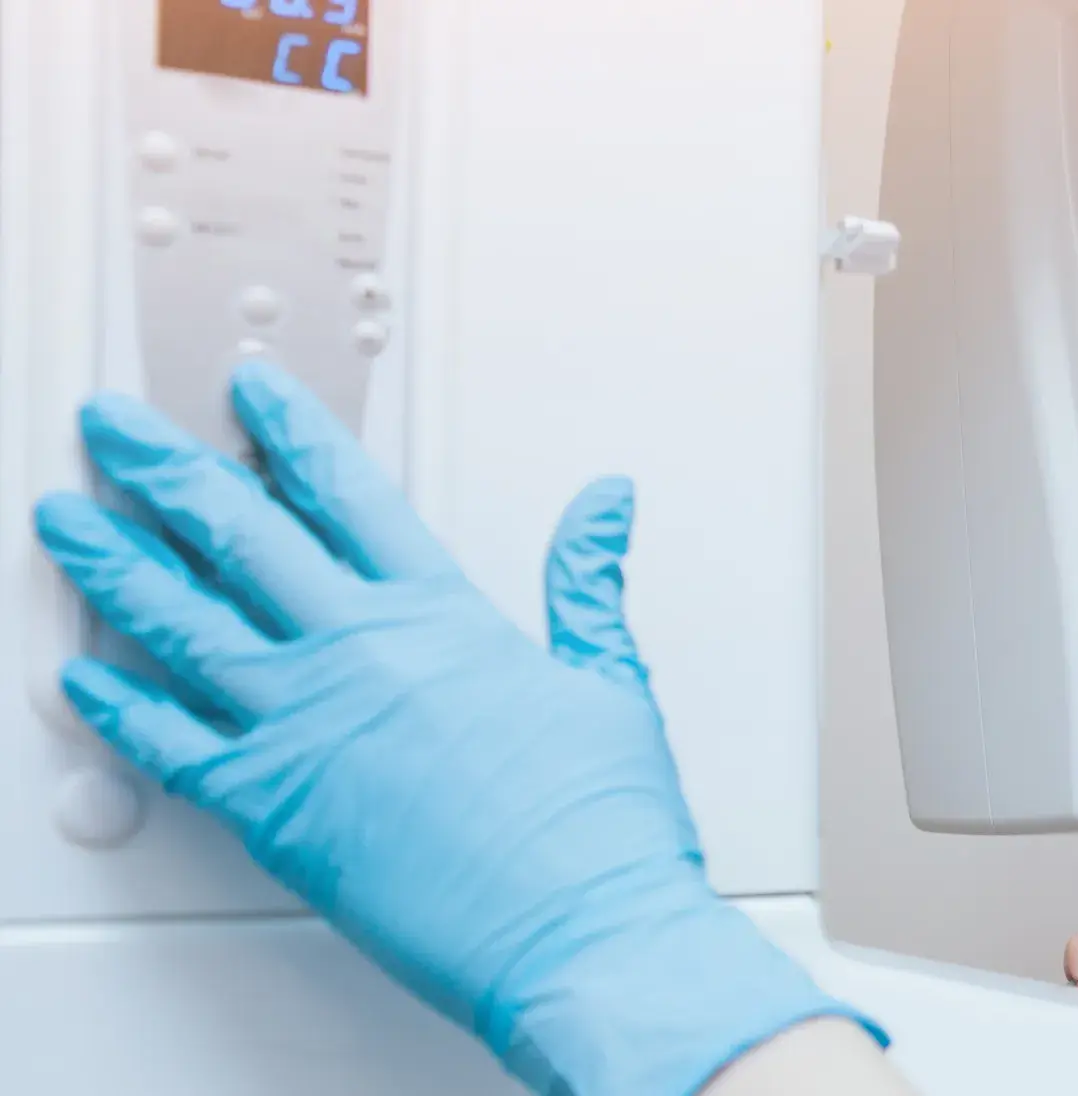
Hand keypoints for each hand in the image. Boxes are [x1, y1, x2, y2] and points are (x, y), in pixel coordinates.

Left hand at [33, 363, 872, 1095]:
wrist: (577, 928)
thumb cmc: (599, 825)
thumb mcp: (610, 680)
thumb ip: (586, 582)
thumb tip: (604, 505)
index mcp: (443, 616)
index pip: (347, 493)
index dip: (289, 430)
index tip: (248, 388)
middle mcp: (359, 654)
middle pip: (238, 535)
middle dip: (165, 468)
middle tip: (113, 427)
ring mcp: (302, 725)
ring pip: (180, 622)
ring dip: (112, 563)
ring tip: (63, 520)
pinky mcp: (269, 804)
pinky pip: (165, 744)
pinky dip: (113, 709)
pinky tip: (77, 678)